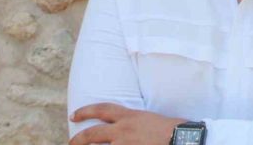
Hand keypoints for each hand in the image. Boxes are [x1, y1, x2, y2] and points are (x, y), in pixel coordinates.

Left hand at [69, 103, 185, 144]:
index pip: (101, 109)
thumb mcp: (149, 119)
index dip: (85, 111)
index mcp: (129, 116)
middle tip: (71, 143)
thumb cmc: (171, 128)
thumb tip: (127, 129)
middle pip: (92, 134)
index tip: (73, 115)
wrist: (181, 139)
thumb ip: (135, 122)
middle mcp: (123, 130)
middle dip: (78, 139)